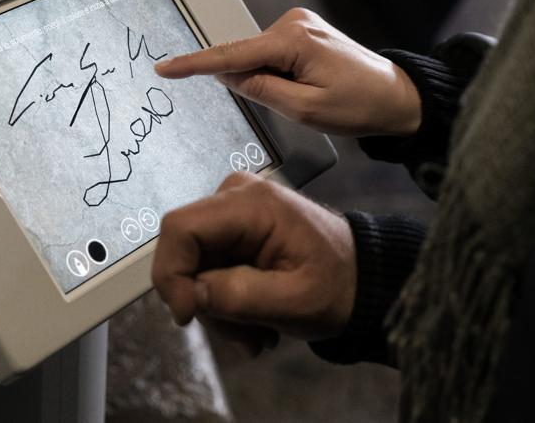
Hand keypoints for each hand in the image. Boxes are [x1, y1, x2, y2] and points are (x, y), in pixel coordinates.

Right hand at [151, 171, 355, 353]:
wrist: (362, 280)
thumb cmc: (338, 286)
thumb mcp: (293, 301)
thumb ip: (238, 296)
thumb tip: (191, 294)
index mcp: (251, 204)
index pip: (180, 228)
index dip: (172, 274)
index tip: (188, 317)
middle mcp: (234, 196)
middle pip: (185, 250)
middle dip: (204, 301)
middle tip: (242, 338)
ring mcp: (231, 212)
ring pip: (194, 266)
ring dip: (219, 309)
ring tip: (257, 336)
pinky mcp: (232, 230)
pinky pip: (209, 268)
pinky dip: (226, 301)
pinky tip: (256, 321)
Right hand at [155, 8, 420, 136]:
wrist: (397, 96)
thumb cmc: (359, 106)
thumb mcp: (306, 109)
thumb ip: (262, 90)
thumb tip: (228, 75)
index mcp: (293, 40)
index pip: (232, 55)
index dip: (195, 64)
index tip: (165, 67)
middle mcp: (293, 22)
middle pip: (246, 58)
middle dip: (255, 84)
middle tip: (296, 103)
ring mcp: (299, 24)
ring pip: (259, 59)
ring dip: (271, 82)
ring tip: (313, 95)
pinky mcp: (302, 31)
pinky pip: (272, 55)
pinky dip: (277, 74)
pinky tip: (307, 86)